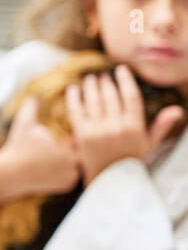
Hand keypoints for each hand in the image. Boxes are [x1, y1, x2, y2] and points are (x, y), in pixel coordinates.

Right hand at [0, 97, 79, 207]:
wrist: (10, 173)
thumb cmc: (18, 147)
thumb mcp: (24, 124)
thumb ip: (32, 107)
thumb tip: (35, 94)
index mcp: (66, 145)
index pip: (84, 135)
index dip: (83, 132)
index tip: (79, 131)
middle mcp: (72, 161)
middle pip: (89, 152)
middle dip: (87, 147)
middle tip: (88, 142)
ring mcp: (71, 175)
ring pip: (85, 165)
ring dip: (83, 160)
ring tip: (82, 154)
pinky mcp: (68, 185)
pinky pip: (78, 177)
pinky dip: (75, 172)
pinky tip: (70, 167)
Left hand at [65, 65, 183, 185]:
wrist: (109, 180)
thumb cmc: (131, 160)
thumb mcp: (150, 144)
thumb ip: (162, 126)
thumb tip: (177, 110)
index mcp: (134, 126)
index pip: (131, 96)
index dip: (126, 80)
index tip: (121, 69)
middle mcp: (116, 126)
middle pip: (110, 96)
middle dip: (106, 82)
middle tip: (103, 75)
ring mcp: (97, 130)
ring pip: (93, 100)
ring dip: (90, 86)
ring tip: (90, 79)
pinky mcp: (81, 135)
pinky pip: (75, 111)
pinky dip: (73, 98)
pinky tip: (72, 89)